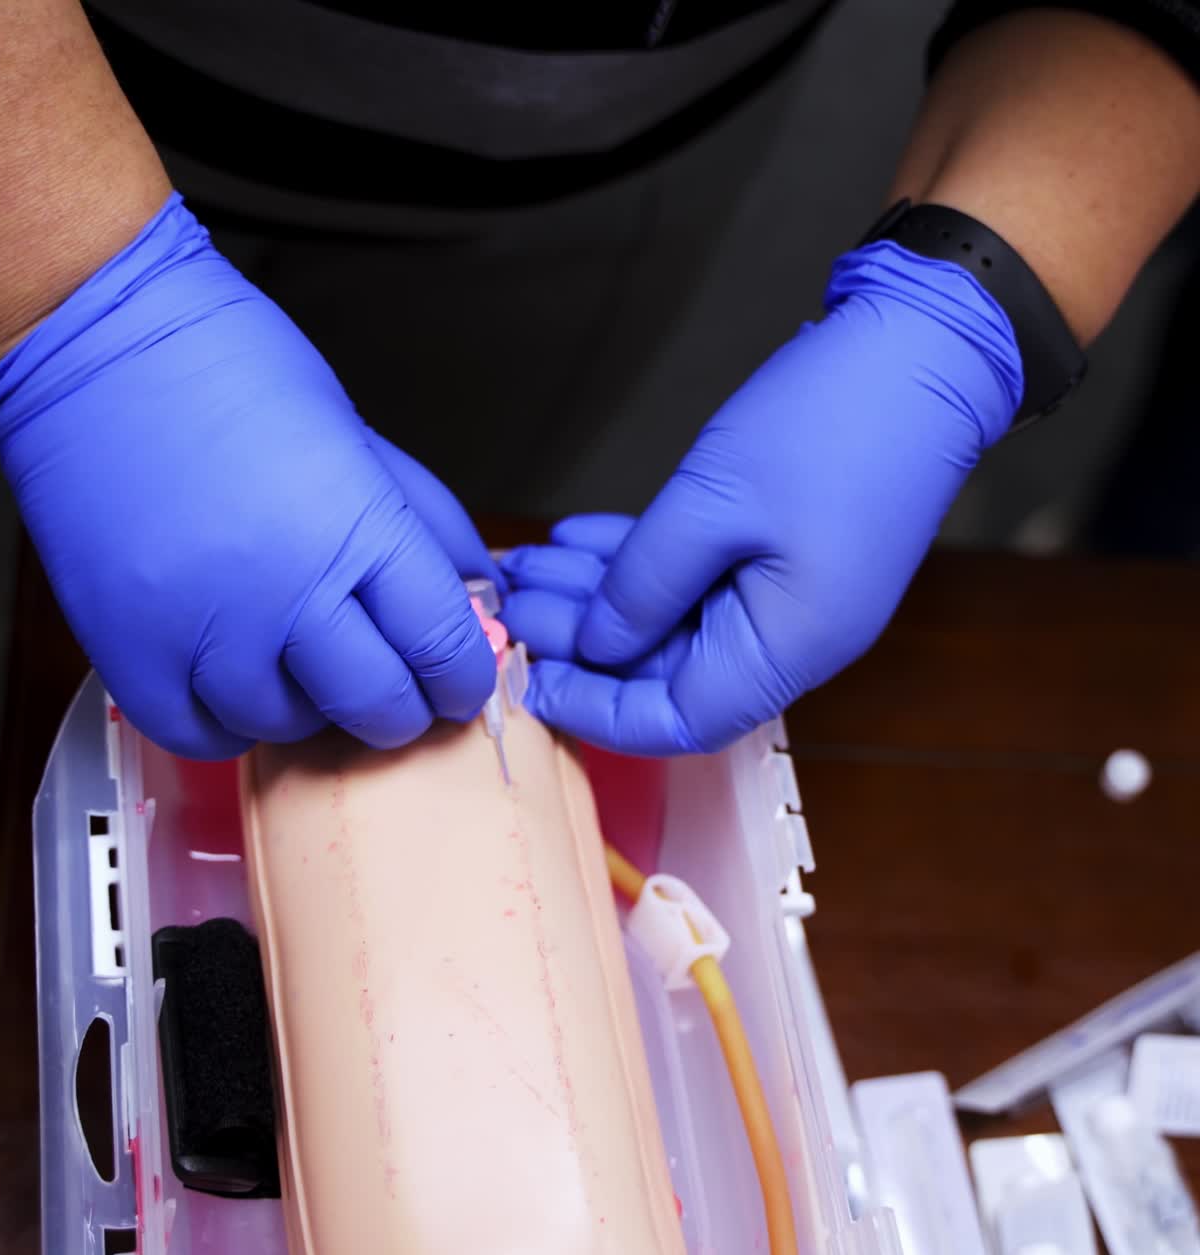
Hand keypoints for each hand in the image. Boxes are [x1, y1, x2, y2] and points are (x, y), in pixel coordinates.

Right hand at [0, 195, 497, 757]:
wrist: (96, 345)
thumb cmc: (237, 373)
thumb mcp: (362, 437)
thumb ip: (425, 525)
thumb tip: (474, 595)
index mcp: (360, 529)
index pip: (443, 646)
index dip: (463, 680)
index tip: (460, 686)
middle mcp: (287, 592)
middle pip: (377, 705)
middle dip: (403, 709)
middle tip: (395, 690)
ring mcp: (203, 629)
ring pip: (290, 725)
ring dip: (311, 708)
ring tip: (301, 664)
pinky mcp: (127, 651)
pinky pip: (201, 735)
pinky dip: (230, 721)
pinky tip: (235, 681)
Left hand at [501, 242, 1022, 754]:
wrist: (927, 348)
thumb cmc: (829, 423)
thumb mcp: (711, 504)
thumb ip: (642, 588)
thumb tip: (593, 647)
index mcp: (788, 649)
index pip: (676, 723)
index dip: (594, 709)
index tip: (527, 676)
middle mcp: (791, 640)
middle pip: (666, 672)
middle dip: (582, 639)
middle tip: (510, 599)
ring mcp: (788, 595)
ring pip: (673, 621)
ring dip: (600, 594)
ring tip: (529, 563)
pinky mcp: (783, 552)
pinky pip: (697, 577)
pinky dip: (638, 562)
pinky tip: (579, 538)